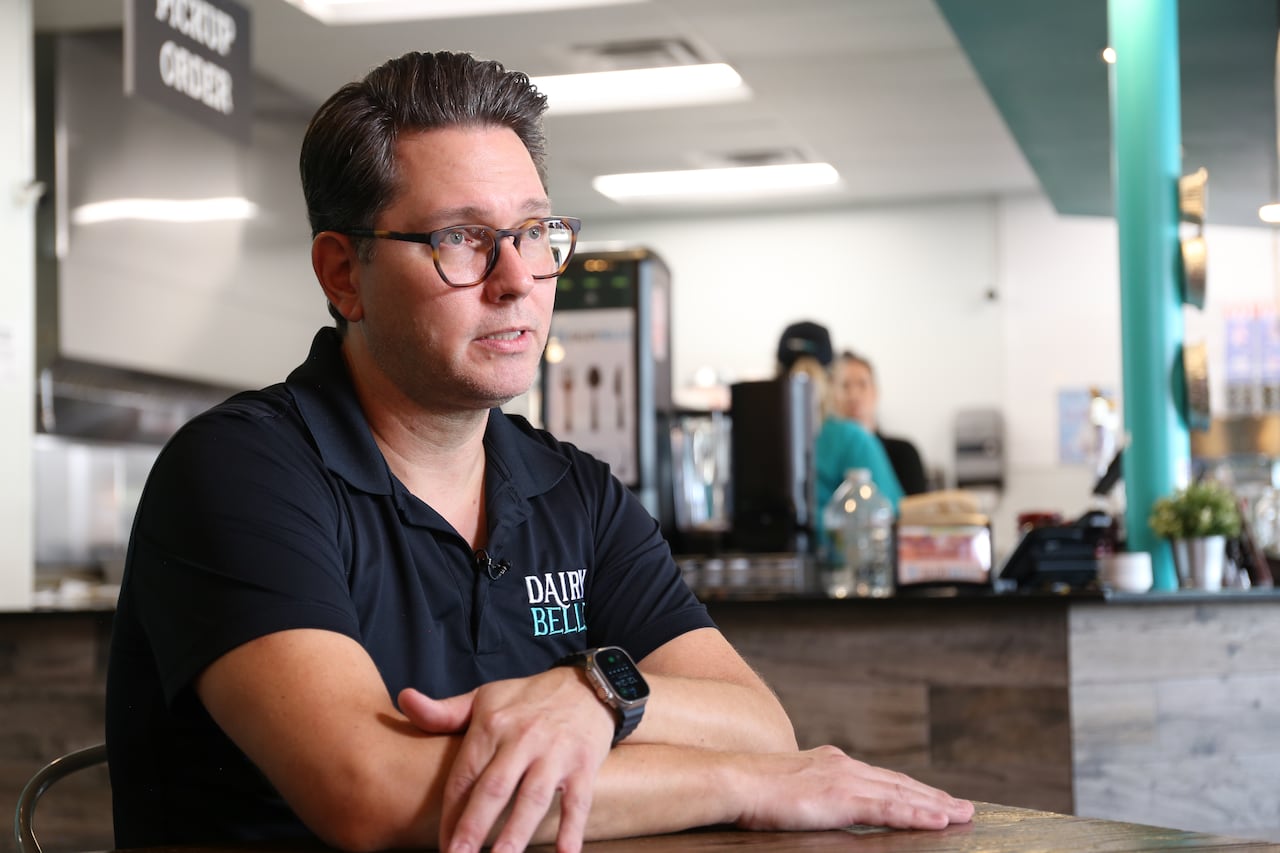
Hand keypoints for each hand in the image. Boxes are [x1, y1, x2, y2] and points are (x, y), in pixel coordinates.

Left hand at [398, 668, 615, 852]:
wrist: (588, 685)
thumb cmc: (529, 698)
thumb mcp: (485, 698)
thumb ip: (444, 711)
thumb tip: (404, 700)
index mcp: (492, 726)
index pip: (464, 776)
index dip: (450, 814)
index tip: (442, 847)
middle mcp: (522, 740)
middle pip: (493, 790)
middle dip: (473, 828)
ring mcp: (555, 754)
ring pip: (531, 799)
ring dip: (515, 835)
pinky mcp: (584, 765)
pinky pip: (577, 802)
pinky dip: (571, 830)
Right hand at [732, 746, 973, 831]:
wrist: (735, 780)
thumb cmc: (751, 790)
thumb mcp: (789, 788)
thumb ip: (812, 794)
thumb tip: (820, 806)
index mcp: (831, 763)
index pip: (881, 778)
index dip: (910, 789)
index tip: (933, 798)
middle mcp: (844, 766)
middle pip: (899, 783)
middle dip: (933, 796)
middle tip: (963, 807)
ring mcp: (846, 780)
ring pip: (902, 794)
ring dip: (935, 805)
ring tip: (961, 815)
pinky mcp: (843, 799)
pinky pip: (889, 809)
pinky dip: (917, 814)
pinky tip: (938, 821)